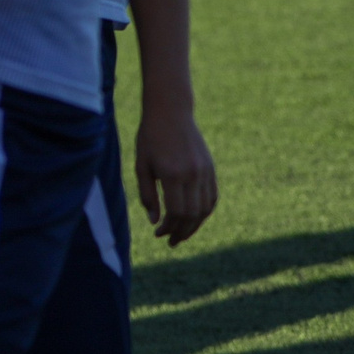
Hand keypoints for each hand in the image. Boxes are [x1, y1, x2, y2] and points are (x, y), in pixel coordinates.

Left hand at [135, 105, 218, 245]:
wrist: (171, 112)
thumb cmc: (149, 138)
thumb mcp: (141, 165)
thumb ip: (147, 194)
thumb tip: (155, 221)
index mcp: (172, 174)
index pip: (176, 212)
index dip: (168, 228)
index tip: (158, 234)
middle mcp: (193, 174)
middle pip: (192, 215)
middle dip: (182, 232)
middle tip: (170, 241)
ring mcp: (205, 171)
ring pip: (205, 209)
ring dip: (194, 225)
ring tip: (181, 234)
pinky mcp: (211, 169)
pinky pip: (212, 197)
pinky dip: (204, 211)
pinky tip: (193, 218)